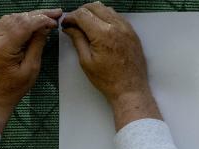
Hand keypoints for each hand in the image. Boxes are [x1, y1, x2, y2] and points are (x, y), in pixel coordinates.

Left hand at [0, 9, 60, 130]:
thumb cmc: (12, 87)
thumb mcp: (31, 68)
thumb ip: (37, 46)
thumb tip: (44, 29)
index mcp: (5, 46)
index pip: (25, 24)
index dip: (42, 20)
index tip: (55, 21)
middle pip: (20, 17)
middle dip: (39, 14)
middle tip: (56, 13)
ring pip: (13, 17)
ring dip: (31, 15)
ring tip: (47, 16)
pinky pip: (7, 22)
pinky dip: (22, 19)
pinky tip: (32, 21)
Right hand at [62, 2, 160, 128]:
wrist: (130, 90)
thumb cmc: (108, 80)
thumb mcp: (86, 61)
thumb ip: (77, 40)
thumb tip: (69, 27)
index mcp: (103, 34)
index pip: (82, 14)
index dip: (70, 17)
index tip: (66, 23)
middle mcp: (116, 27)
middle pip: (94, 6)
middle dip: (81, 12)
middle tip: (74, 23)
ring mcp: (127, 29)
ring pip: (107, 9)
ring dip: (94, 12)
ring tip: (87, 25)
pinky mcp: (133, 34)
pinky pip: (118, 17)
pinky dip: (107, 17)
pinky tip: (101, 27)